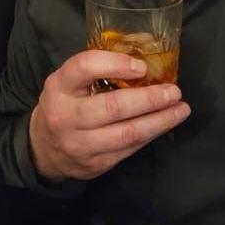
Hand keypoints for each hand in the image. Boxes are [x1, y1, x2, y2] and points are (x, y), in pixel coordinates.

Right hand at [28, 49, 189, 181]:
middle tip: (173, 91)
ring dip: (159, 121)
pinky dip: (150, 135)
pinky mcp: (95, 164)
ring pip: (127, 133)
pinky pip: (129, 149)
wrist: (44, 147)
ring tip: (180, 110)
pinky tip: (163, 124)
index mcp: (59, 86)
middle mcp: (66, 115)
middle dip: (149, 99)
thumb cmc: (65, 104)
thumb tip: (143, 60)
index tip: (142, 67)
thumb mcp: (69, 81)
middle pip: (113, 106)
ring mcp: (80, 143)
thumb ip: (97, 69)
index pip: (84, 67)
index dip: (115, 64)